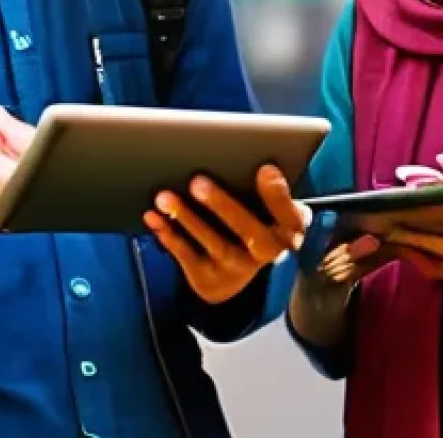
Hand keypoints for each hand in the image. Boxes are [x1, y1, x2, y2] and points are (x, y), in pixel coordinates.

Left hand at [144, 165, 307, 304]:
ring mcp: (239, 269)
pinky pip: (187, 257)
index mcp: (288, 227)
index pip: (288, 212)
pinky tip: (154, 217)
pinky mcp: (211, 280)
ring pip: (214, 243)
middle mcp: (268, 252)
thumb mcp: (269, 204)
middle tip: (197, 181)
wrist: (240, 268)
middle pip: (247, 230)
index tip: (264, 169)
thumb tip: (250, 161)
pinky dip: (168, 235)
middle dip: (221, 205)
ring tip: (165, 197)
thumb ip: (265, 185)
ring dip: (187, 218)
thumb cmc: (255, 217)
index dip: (277, 193)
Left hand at [347, 153, 442, 279]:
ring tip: (357, 223)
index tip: (363, 200)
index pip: (422, 208)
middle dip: (379, 221)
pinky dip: (402, 249)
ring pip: (411, 247)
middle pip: (412, 229)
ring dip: (384, 235)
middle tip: (350, 213)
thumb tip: (408, 178)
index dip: (390, 204)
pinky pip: (420, 261)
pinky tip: (386, 237)